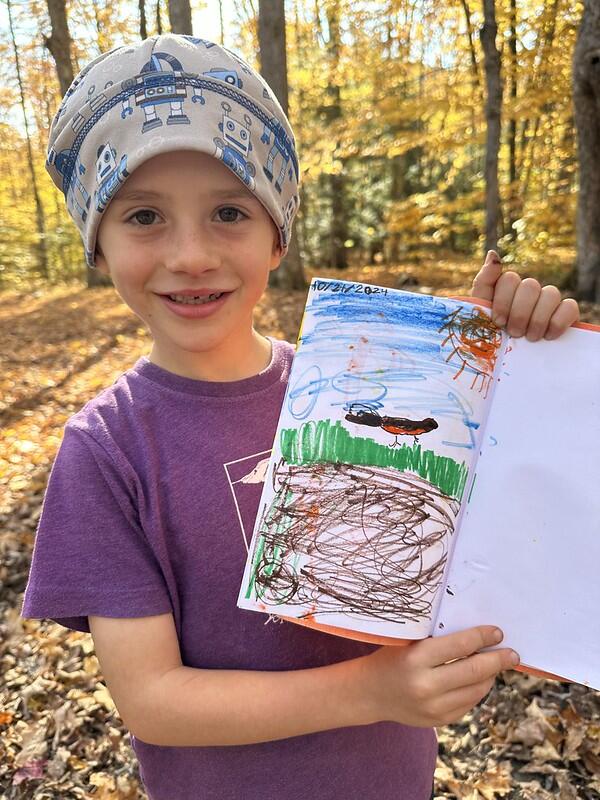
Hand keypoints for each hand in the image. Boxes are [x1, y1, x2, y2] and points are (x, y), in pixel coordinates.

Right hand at [360, 625, 517, 727]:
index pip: (461, 645)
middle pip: (475, 671)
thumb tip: (477, 636)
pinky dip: (477, 689)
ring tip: (496, 665)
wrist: (370, 693)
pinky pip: (468, 704)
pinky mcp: (438, 721)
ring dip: (490, 676)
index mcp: (416, 659)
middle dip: (498, 660)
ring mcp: (433, 707)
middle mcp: (426, 685)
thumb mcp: (408, 642)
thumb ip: (438, 640)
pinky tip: (479, 679)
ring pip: (476, 690)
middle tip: (513, 654)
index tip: (498, 632)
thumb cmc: (391, 657)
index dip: (483, 637)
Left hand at [471, 250, 579, 340]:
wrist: (509, 358)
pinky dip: (558, 322)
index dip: (503, 302)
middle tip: (514, 332)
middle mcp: (529, 290)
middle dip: (520, 313)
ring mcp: (549, 299)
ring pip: (551, 293)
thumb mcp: (481, 310)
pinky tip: (547, 336)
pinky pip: (569, 307)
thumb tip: (493, 254)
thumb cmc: (492, 333)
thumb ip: (484, 282)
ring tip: (530, 337)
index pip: (510, 278)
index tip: (498, 322)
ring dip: (538, 319)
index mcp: (508, 287)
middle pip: (530, 285)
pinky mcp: (566, 313)